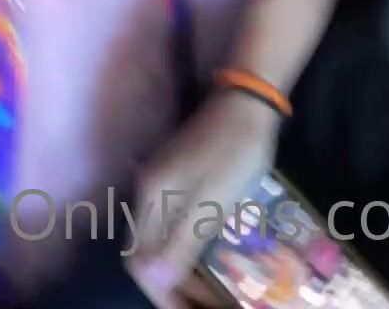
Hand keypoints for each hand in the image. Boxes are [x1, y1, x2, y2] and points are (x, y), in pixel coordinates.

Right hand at [127, 93, 281, 307]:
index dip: (161, 293)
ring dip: (180, 269)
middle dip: (170, 287)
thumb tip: (150, 279)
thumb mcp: (213, 199)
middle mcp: (149, 191)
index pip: (140, 260)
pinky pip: (172, 225)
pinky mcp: (178, 176)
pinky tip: (210, 257)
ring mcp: (163, 181)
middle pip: (146, 252)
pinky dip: (187, 248)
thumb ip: (180, 239)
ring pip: (159, 240)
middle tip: (202, 305)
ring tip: (210, 290)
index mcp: (153, 197)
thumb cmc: (235, 150)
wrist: (248, 99)